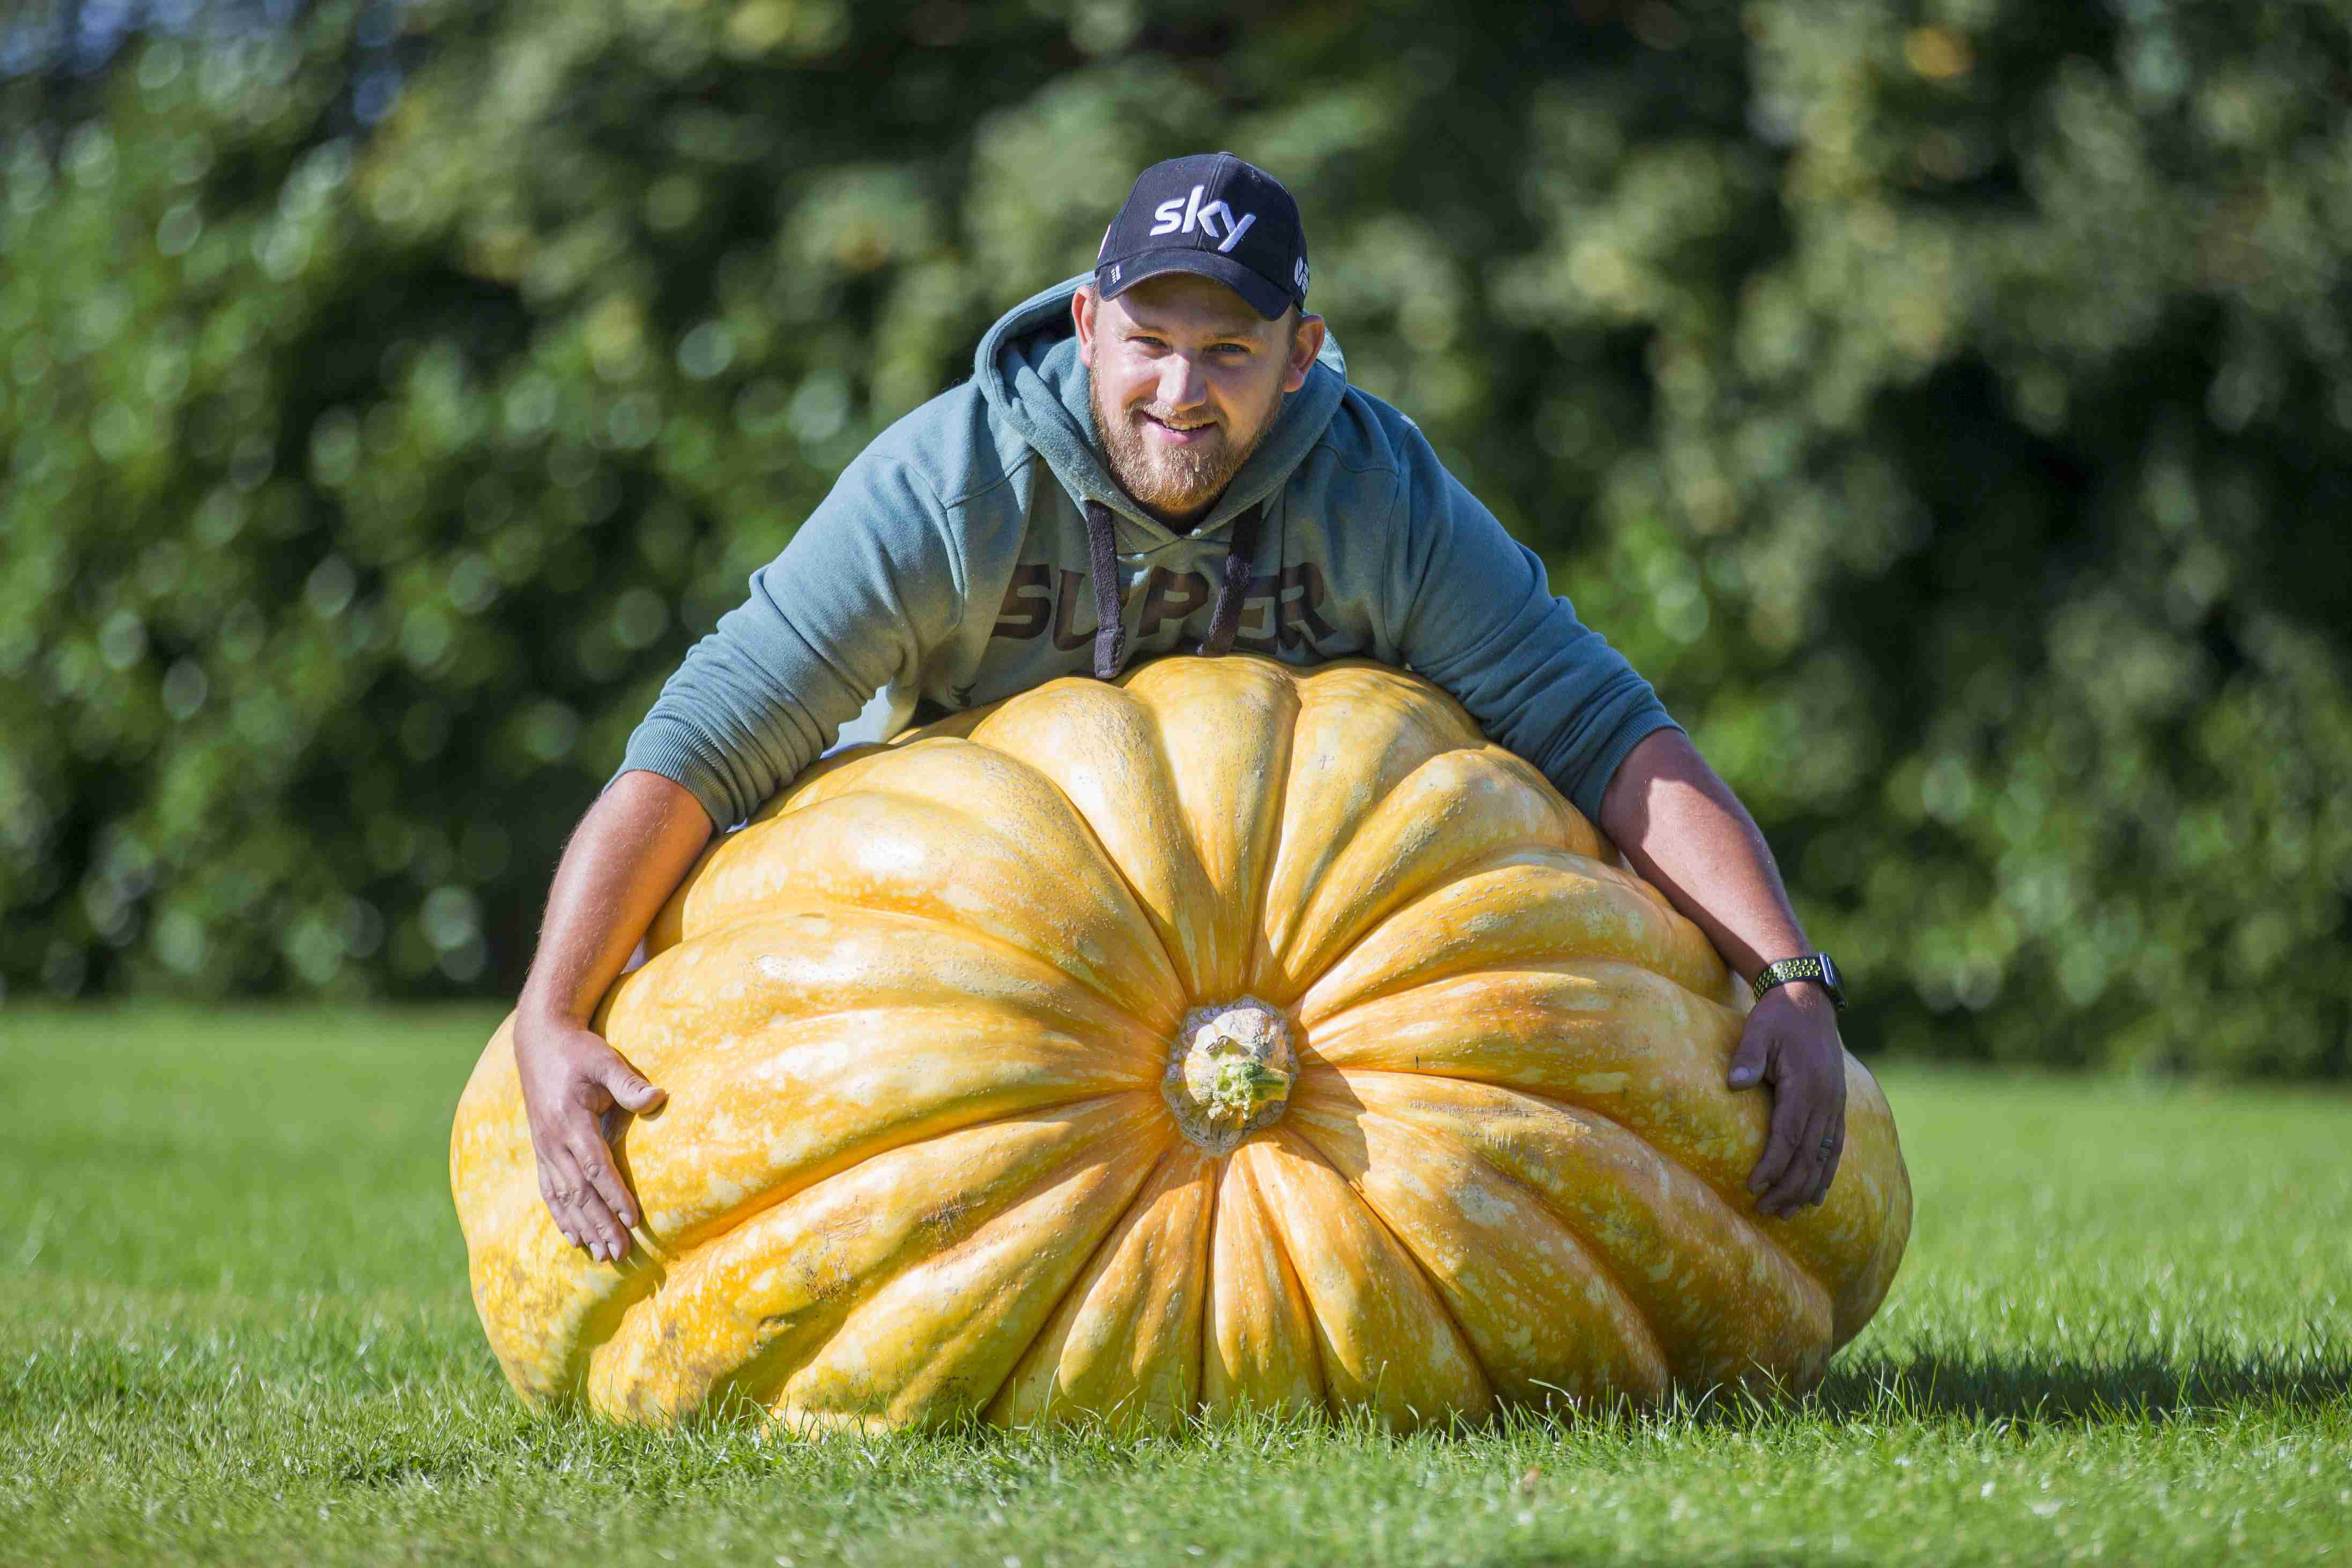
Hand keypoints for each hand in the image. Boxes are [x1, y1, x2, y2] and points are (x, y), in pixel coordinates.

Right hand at [513, 1010, 666, 1262]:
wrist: (539, 1043)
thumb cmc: (579, 1052)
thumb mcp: (605, 1060)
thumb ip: (629, 1083)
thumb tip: (660, 1097)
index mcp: (571, 1121)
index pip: (595, 1167)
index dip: (614, 1195)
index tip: (633, 1220)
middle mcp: (553, 1141)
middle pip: (579, 1192)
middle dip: (600, 1224)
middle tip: (621, 1253)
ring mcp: (544, 1148)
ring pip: (563, 1197)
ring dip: (583, 1227)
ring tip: (602, 1255)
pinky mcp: (541, 1150)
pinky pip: (549, 1190)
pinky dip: (561, 1216)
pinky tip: (573, 1238)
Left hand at [1726, 981, 1846, 1217]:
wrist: (1809, 1001)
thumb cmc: (1777, 1017)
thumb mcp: (1758, 1029)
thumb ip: (1748, 1057)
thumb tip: (1734, 1084)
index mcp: (1805, 1085)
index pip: (1788, 1134)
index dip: (1773, 1164)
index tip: (1754, 1186)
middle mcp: (1825, 1100)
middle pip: (1808, 1154)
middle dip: (1786, 1186)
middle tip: (1764, 1209)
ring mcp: (1834, 1105)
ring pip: (1824, 1156)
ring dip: (1805, 1187)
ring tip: (1786, 1213)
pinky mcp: (1836, 1106)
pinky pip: (1835, 1147)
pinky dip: (1825, 1174)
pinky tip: (1814, 1196)